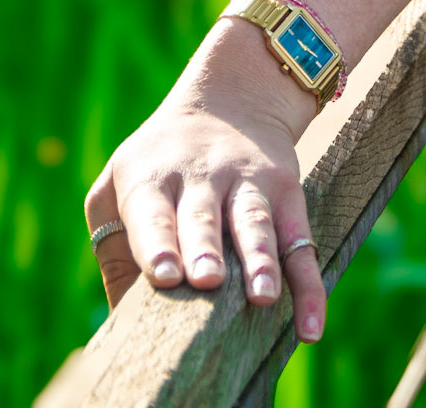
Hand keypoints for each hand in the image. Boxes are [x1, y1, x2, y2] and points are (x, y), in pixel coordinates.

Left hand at [85, 22, 326, 344]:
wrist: (231, 95)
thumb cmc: (159, 165)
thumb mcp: (120, 188)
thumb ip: (115, 253)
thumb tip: (119, 329)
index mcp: (153, 180)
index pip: (153, 214)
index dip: (158, 244)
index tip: (163, 275)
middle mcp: (201, 178)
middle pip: (203, 217)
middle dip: (205, 249)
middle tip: (206, 279)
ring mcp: (248, 182)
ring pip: (254, 223)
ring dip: (259, 260)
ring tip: (262, 297)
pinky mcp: (287, 192)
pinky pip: (300, 244)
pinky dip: (308, 287)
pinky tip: (310, 326)